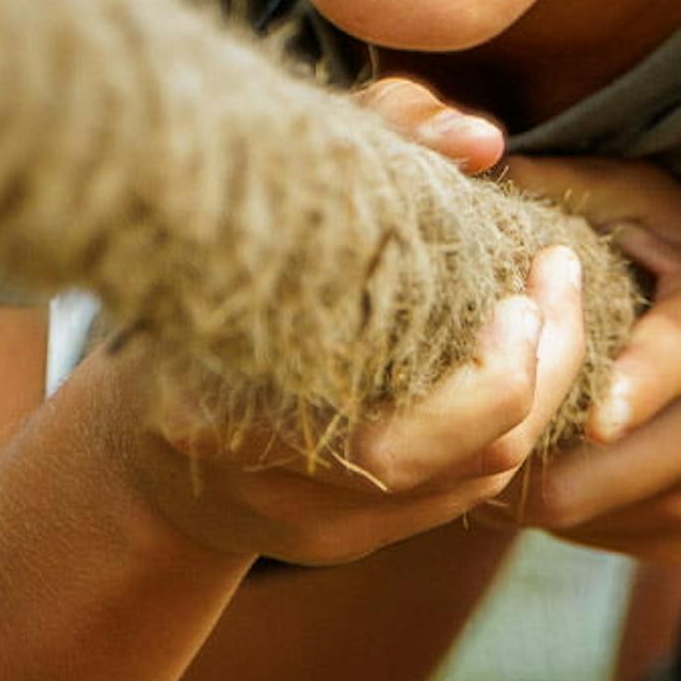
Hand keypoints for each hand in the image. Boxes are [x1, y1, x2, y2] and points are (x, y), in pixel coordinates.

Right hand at [87, 80, 577, 568]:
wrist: (126, 437)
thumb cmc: (189, 301)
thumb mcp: (255, 210)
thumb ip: (367, 144)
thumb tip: (480, 141)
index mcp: (231, 425)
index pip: (408, 436)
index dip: (495, 368)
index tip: (520, 278)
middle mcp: (279, 492)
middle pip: (475, 458)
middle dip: (548, 366)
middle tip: (555, 279)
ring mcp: (320, 527)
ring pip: (485, 480)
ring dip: (543, 393)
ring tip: (549, 309)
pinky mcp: (348, 539)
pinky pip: (465, 493)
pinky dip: (509, 424)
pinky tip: (517, 360)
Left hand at [489, 155, 680, 560]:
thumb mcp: (661, 205)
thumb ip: (575, 186)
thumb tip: (474, 165)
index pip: (674, 360)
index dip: (623, 384)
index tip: (587, 403)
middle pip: (588, 473)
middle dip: (506, 442)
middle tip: (438, 405)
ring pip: (571, 513)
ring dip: (509, 475)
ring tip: (473, 419)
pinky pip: (580, 534)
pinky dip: (538, 501)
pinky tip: (527, 449)